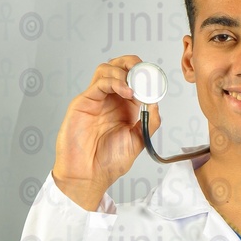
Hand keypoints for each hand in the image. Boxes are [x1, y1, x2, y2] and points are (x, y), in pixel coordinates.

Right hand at [52, 55, 160, 210]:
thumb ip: (148, 122)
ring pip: (106, 70)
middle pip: (118, 68)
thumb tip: (156, 103)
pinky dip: (114, 81)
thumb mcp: (138, 141)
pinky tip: (127, 91)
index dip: (145, 77)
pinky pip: (99, 83)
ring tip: (134, 87)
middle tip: (144, 72)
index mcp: (124, 108)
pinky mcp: (84, 102)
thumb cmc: (108, 162)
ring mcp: (96, 100)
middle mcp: (109, 101)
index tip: (156, 83)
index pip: (134, 81)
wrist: (88, 176)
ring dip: (123, 71)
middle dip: (133, 64)